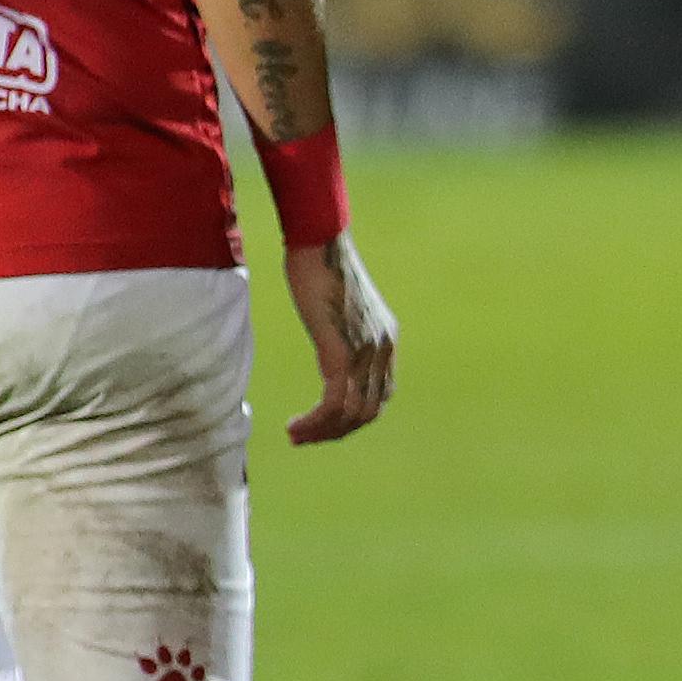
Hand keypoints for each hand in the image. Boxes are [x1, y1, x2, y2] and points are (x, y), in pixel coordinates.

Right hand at [284, 235, 401, 443]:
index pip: (379, 397)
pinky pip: (334, 402)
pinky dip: (315, 421)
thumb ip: (345, 332)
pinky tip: (295, 426)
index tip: (324, 425)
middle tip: (305, 438)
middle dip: (337, 431)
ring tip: (296, 435)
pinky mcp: (341, 351)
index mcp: (386, 341)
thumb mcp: (342, 306)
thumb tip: (332, 344)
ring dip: (323, 431)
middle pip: (369, 411)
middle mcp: (383, 350)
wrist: (320, 242)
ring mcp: (365, 352)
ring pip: (352, 413)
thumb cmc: (322, 266)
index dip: (353, 419)